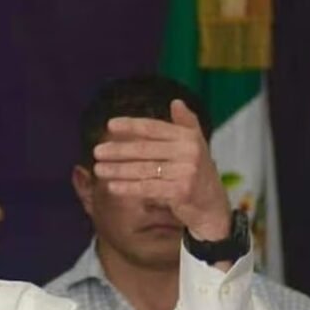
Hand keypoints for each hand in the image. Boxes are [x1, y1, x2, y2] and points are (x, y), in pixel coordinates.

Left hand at [92, 99, 231, 240]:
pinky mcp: (181, 191)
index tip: (110, 125)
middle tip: (97, 152)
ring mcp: (186, 171)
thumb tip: (176, 102)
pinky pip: (147, 188)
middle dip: (118, 151)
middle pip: (145, 149)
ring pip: (143, 170)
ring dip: (117, 170)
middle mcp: (189, 151)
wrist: (212, 207)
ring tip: (98, 169)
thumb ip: (185, 124)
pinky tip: (112, 187)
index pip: (154, 128)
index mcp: (189, 137)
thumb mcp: (195, 147)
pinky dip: (128, 188)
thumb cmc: (198, 174)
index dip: (131, 125)